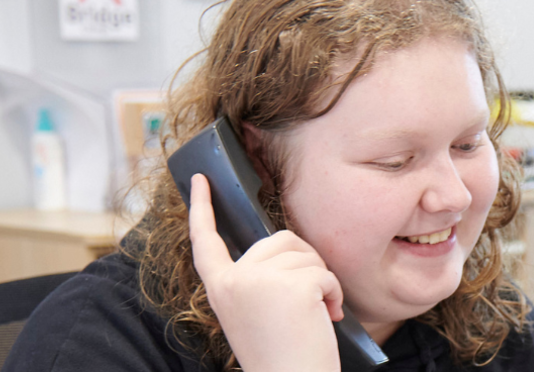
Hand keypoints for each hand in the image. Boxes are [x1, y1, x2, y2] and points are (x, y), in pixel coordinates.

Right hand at [189, 174, 343, 371]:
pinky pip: (324, 272)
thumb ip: (258, 279)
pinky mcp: (289, 286)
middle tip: (310, 302)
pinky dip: (333, 293)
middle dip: (305, 263)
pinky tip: (325, 318)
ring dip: (322, 281)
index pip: (205, 242)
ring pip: (304, 254)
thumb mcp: (255, 312)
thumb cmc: (282, 356)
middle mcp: (233, 281)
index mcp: (220, 289)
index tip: (200, 180)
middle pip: (278, 240)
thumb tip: (284, 247)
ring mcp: (258, 281)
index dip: (202, 208)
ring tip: (315, 315)